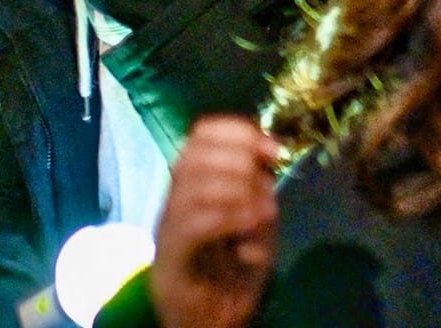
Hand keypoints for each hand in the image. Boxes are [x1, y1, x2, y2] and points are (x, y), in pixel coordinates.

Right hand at [150, 116, 280, 327]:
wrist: (215, 319)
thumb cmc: (235, 266)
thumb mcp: (255, 215)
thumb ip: (258, 182)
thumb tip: (270, 149)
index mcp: (193, 184)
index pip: (201, 134)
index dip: (238, 131)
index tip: (272, 150)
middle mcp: (174, 200)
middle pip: (193, 154)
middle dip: (239, 159)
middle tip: (263, 184)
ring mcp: (168, 229)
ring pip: (191, 185)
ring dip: (236, 189)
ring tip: (259, 212)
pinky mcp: (170, 259)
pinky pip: (191, 224)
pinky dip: (228, 217)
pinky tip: (249, 225)